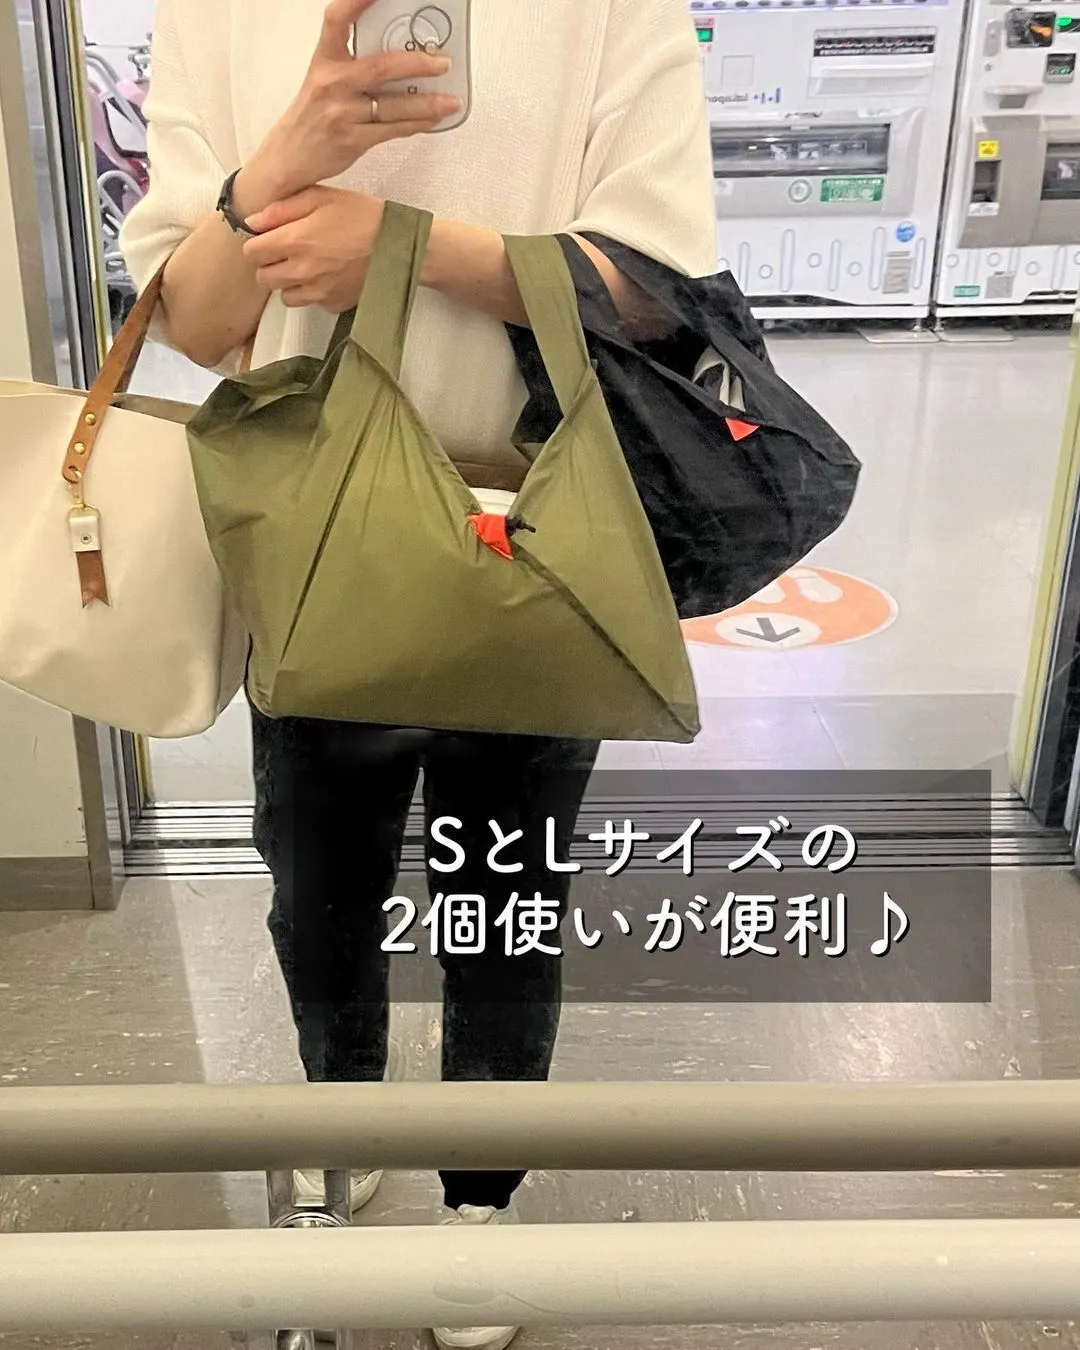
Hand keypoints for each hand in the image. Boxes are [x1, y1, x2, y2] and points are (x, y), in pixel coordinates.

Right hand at [239, 0, 460, 208]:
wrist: (289, 157)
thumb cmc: (312, 115)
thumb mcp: (323, 78)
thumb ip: (353, 64)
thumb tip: (399, 56)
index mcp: (324, 60)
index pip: (337, 20)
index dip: (357, 1)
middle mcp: (332, 83)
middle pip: (381, 66)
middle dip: (417, 63)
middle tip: (443, 61)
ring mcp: (342, 113)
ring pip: (393, 105)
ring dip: (427, 103)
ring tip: (451, 100)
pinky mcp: (352, 140)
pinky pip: (392, 129)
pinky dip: (417, 124)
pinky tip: (434, 119)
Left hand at [244, 187, 384, 311]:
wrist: (398, 246)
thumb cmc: (362, 216)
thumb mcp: (321, 197)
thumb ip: (282, 209)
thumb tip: (253, 221)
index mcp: (294, 241)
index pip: (252, 252)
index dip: (257, 244)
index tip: (269, 238)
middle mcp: (301, 271)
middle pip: (263, 278)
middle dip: (270, 265)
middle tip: (287, 253)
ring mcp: (317, 292)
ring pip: (285, 295)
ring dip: (289, 283)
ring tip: (307, 267)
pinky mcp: (333, 304)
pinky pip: (311, 303)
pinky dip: (313, 293)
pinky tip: (328, 276)